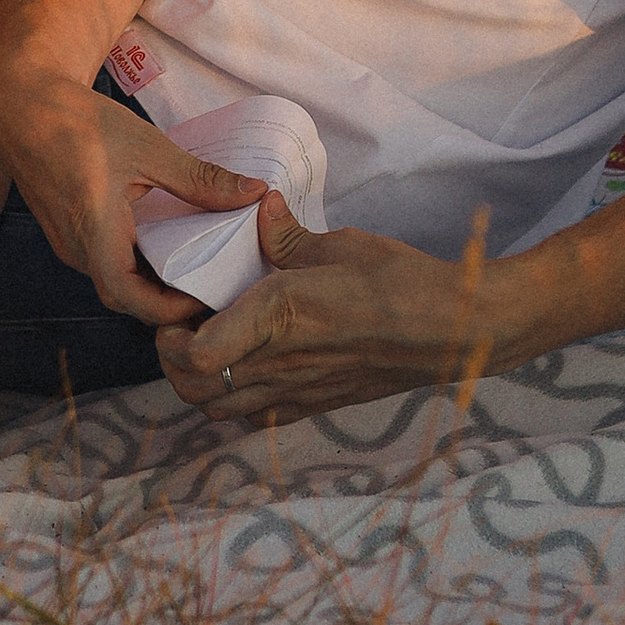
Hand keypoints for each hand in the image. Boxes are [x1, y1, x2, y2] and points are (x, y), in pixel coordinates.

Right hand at [0, 69, 265, 323]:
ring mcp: (66, 243)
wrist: (25, 104)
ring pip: (112, 281)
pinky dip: (133, 265)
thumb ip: (200, 178)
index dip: (169, 308)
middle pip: (124, 298)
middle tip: (208, 289)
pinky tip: (160, 246)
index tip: (206, 297)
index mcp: (94, 230)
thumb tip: (254, 193)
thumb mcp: (148, 147)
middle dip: (166, 302)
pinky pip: (102, 263)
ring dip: (149, 284)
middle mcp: (75, 247)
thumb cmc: (81, 122)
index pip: (130, 297)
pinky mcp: (65, 233)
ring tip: (191, 270)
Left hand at [156, 190, 503, 421]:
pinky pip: (255, 417)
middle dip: (173, 360)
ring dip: (200, 381)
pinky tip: (250, 365)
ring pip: (219, 408)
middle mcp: (280, 362)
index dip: (173, 335)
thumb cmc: (399, 280)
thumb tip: (260, 206)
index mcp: (278, 315)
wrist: (451, 329)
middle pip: (195, 388)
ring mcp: (297, 391)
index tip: (178, 305)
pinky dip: (236, 398)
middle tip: (184, 323)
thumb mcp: (340, 244)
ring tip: (212, 344)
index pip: (199, 353)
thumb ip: (287, 234)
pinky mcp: (315, 405)